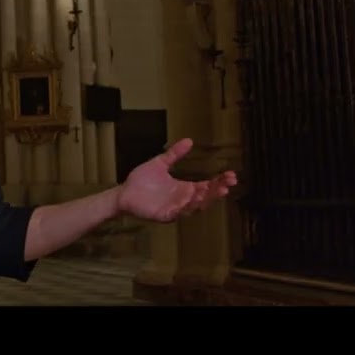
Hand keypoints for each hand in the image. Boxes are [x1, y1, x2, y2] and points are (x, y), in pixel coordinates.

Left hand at [116, 138, 237, 222]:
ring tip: (212, 189)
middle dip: (217, 191)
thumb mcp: (160, 164)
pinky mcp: (164, 215)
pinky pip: (177, 212)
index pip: (207, 186)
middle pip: (205, 197)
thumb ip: (174, 154)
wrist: (123, 192)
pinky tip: (191, 198)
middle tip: (228, 183)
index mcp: (184, 188)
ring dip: (204, 198)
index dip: (219, 182)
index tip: (231, 175)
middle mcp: (183, 199)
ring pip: (194, 206)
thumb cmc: (142, 180)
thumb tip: (189, 140)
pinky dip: (185, 206)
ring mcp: (175, 208)